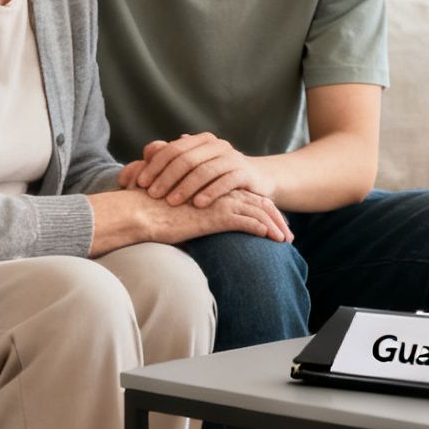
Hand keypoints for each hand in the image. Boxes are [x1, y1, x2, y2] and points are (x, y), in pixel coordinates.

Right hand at [87, 187, 291, 252]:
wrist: (140, 211)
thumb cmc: (152, 212)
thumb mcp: (178, 212)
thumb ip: (190, 216)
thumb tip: (192, 233)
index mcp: (212, 187)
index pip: (245, 195)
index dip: (261, 208)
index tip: (273, 222)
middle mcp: (219, 191)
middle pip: (258, 201)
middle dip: (276, 217)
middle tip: (288, 233)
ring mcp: (219, 201)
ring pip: (258, 211)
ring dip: (275, 226)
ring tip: (286, 240)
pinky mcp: (217, 214)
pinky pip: (248, 221)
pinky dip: (263, 229)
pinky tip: (273, 239)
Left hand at [126, 133, 277, 206]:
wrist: (256, 180)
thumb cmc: (218, 176)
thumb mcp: (195, 166)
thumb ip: (172, 158)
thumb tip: (148, 150)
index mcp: (201, 141)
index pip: (173, 149)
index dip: (155, 165)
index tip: (140, 183)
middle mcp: (217, 145)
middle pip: (186, 159)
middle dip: (167, 177)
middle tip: (152, 194)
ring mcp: (232, 158)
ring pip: (204, 170)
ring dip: (186, 187)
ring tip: (172, 202)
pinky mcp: (244, 173)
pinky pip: (226, 182)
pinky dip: (211, 193)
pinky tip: (198, 205)